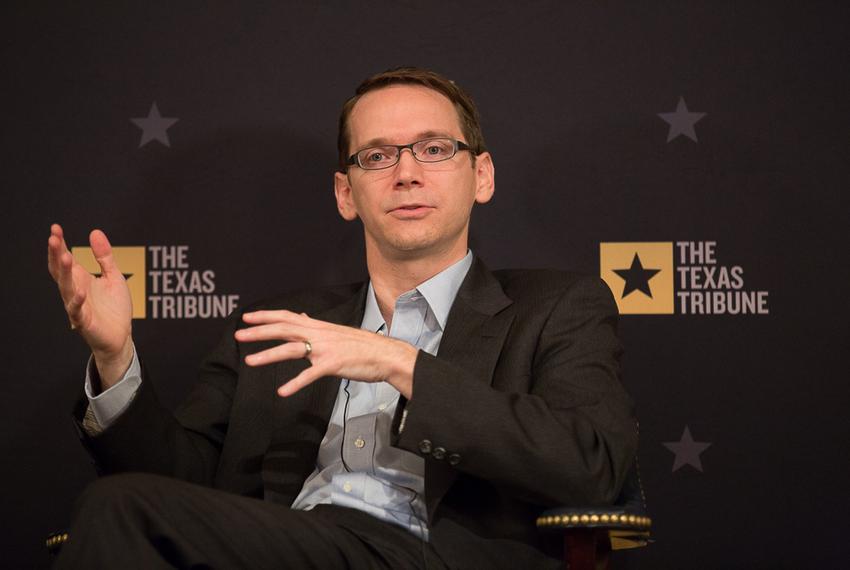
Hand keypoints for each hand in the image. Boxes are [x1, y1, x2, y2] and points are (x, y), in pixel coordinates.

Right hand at [47, 224, 133, 387]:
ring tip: (65, 257)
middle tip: (54, 238)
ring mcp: (77, 305)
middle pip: (61, 270)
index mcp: (80, 279)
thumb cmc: (115, 307)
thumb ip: (104, 257)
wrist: (120, 335)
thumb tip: (95, 232)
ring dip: (65, 273)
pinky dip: (77, 302)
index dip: (59, 244)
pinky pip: (77, 311)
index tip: (55, 228)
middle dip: (56, 254)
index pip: (65, 259)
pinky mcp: (84, 321)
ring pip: (66, 288)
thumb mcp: (113, 277)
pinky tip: (80, 291)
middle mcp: (75, 290)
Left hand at [234, 310, 417, 398]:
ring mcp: (325, 349)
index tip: (246, 317)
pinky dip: (295, 383)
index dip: (265, 316)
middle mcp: (319, 334)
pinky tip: (283, 392)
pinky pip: (310, 375)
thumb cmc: (363, 347)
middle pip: (283, 329)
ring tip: (249, 361)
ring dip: (268, 355)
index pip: (287, 316)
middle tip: (238, 335)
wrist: (386, 355)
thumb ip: (316, 326)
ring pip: (291, 349)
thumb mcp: (337, 332)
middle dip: (259, 332)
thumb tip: (302, 317)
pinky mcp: (333, 365)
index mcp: (319, 327)